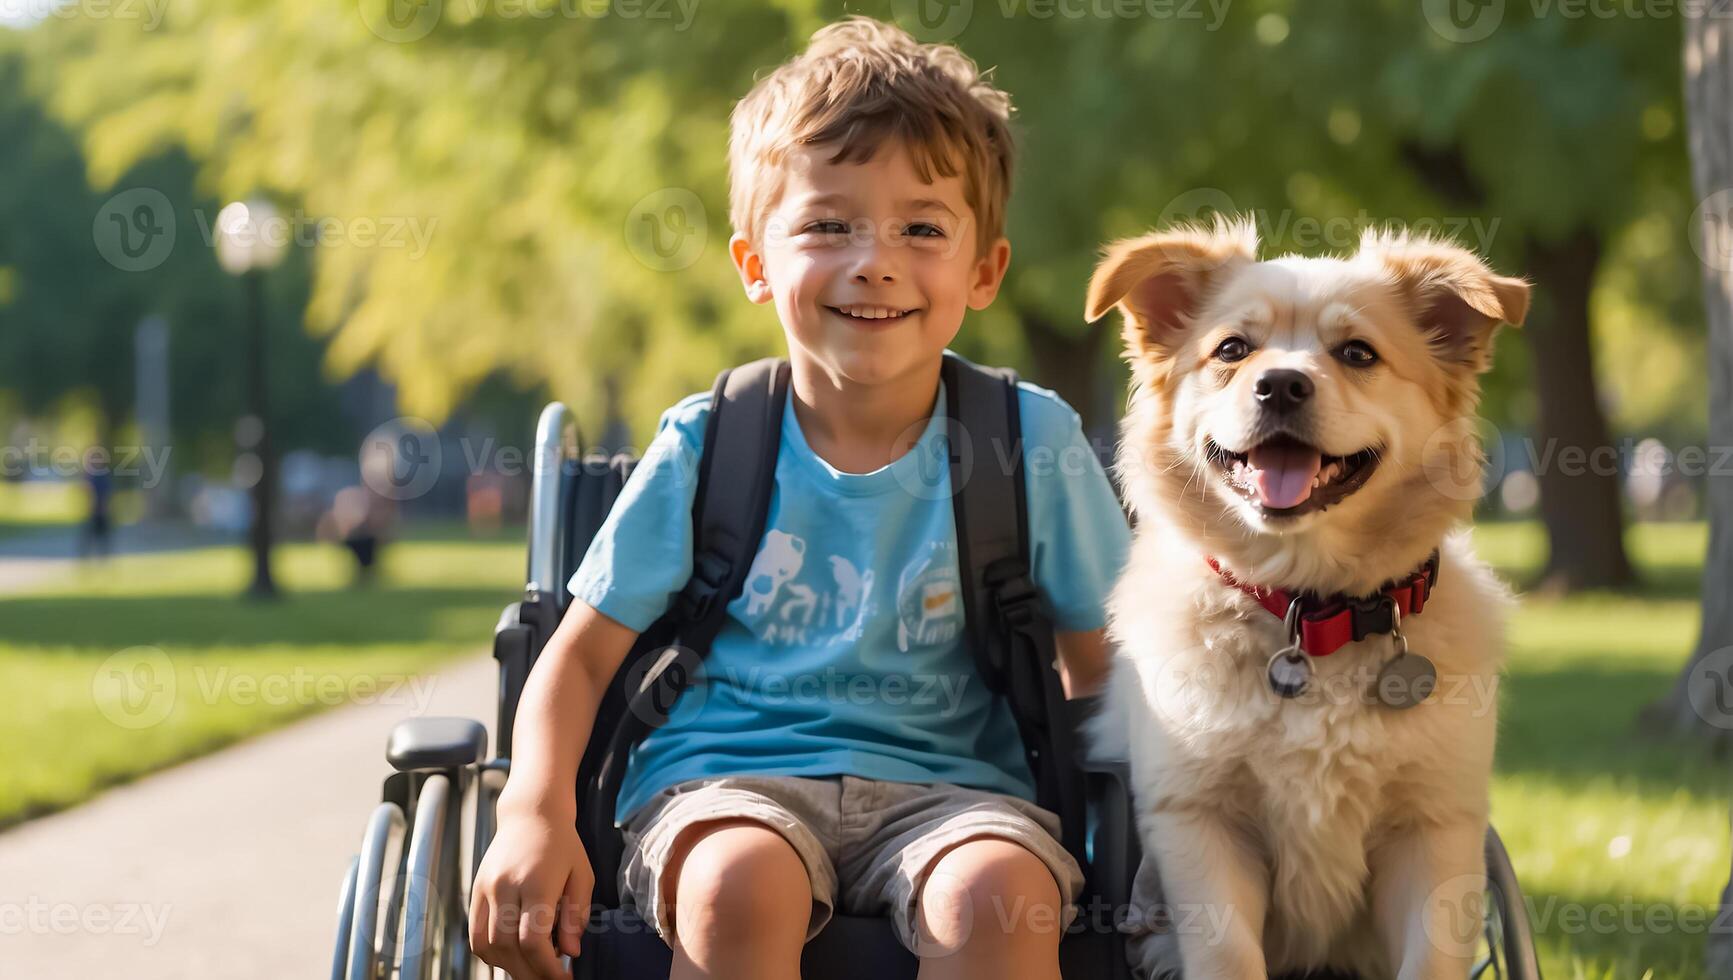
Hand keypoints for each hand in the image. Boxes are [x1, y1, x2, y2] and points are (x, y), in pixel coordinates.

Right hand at [469, 804, 591, 979]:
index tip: (564, 978)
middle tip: (550, 978)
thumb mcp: (582, 875)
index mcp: (536, 881)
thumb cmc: (563, 845)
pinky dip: (491, 954)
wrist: (530, 814)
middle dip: (531, 973)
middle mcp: (506, 886)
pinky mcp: (475, 891)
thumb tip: (571, 952)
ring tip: (533, 967)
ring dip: (510, 966)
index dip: (548, 968)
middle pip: (509, 948)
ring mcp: (486, 889)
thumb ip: (576, 915)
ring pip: (488, 946)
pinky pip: (476, 935)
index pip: (533, 940)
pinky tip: (512, 954)